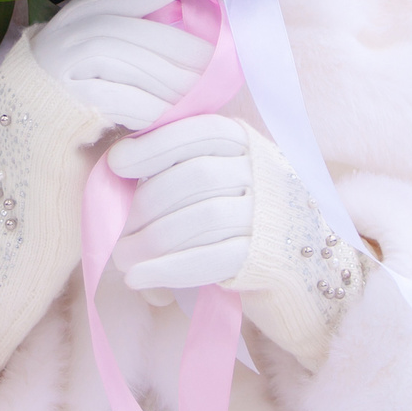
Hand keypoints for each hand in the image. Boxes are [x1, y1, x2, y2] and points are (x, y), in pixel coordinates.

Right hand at [27, 0, 213, 131]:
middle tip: (212, 59)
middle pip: (130, 33)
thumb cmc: (81, 85)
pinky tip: (166, 112)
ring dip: (171, 81)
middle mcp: (62, 38)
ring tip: (198, 90)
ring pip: (131, 67)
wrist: (36, 130)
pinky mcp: (69, 105)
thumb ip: (131, 26)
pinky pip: (124, 102)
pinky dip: (151, 108)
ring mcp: (62, 71)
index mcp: (72, 19)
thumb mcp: (98, 47)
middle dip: (176, 45)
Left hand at [107, 115, 253, 291]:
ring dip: (152, 241)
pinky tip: (138, 278)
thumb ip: (179, 162)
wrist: (295, 257)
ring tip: (121, 257)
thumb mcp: (218, 171)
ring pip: (204, 218)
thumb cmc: (237, 209)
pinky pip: (214, 259)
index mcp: (245, 142)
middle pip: (196, 176)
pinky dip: (169, 269)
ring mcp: (269, 215)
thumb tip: (118, 162)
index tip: (116, 163)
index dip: (154, 146)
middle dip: (147, 203)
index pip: (199, 133)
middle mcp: (263, 171)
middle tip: (116, 229)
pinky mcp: (266, 256)